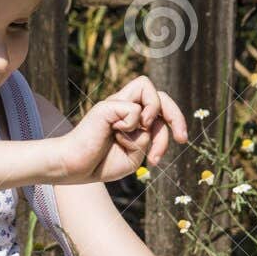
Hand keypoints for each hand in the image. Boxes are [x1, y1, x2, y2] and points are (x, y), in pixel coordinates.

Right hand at [52, 75, 188, 184]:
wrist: (74, 168)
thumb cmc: (101, 164)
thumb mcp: (135, 155)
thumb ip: (149, 138)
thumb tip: (152, 121)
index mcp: (132, 116)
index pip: (162, 106)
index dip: (176, 120)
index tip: (182, 140)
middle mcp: (124, 105)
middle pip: (160, 93)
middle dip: (176, 115)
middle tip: (181, 138)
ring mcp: (114, 104)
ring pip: (147, 87)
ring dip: (153, 114)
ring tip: (142, 134)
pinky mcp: (106, 107)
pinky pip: (133, 110)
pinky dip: (131, 128)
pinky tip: (115, 136)